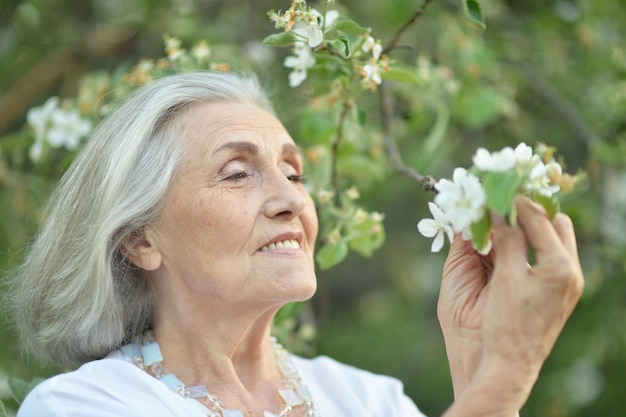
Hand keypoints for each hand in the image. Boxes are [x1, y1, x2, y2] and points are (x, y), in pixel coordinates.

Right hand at [438, 196, 583, 407]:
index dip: (517, 202)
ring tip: (505, 220)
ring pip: (555, 239)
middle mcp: (572, 272)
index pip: (540, 219)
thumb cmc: (506, 324)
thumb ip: (507, 239)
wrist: (511, 365)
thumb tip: (498, 209)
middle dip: (531, 210)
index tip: (497, 189)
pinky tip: (511, 244)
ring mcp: (568, 283)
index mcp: (561, 267)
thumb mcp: (505, 277)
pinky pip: (549, 256)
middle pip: (557, 224)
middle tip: (503, 202)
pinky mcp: (559, 292)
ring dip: (532, 226)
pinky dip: (532, 244)